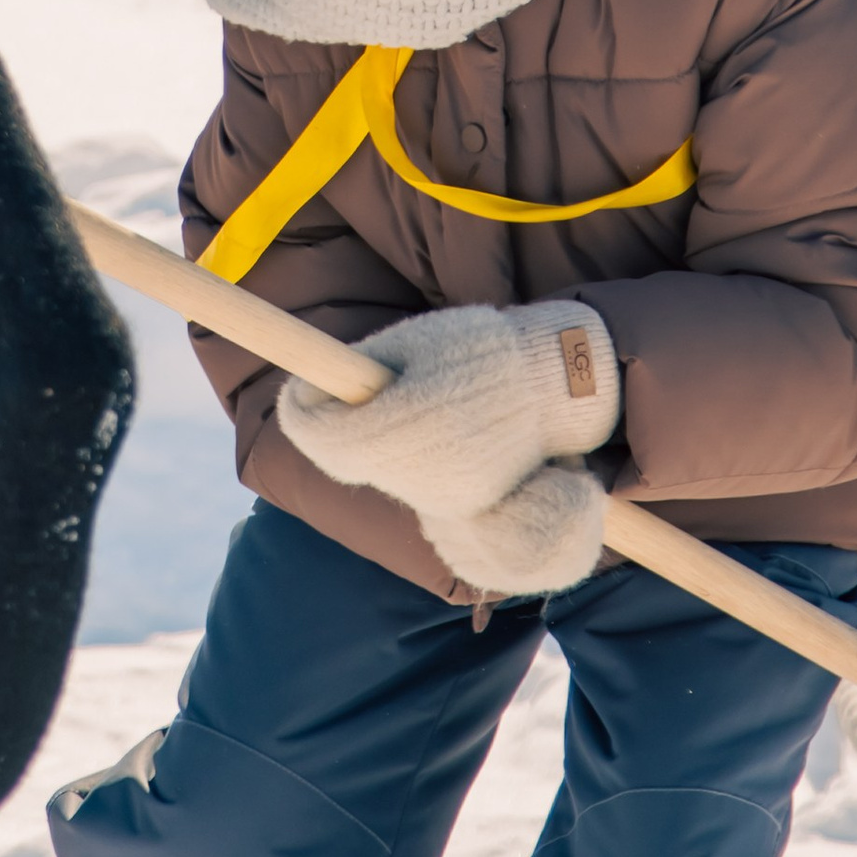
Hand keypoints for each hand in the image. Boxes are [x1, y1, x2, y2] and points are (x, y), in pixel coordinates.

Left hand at [273, 295, 618, 598]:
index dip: (303, 409)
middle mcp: (429, 474)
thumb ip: (362, 370)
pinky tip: (421, 437)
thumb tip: (313, 390)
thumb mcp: (416, 344)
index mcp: (413, 424)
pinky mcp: (464, 511)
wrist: (554, 386)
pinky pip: (405, 487)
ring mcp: (449, 501)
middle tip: (352, 388)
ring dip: (369, 442)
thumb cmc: (478, 351)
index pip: (325, 436)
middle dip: (337, 423)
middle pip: (343, 455)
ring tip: (404, 406)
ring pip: (373, 471)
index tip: (302, 388)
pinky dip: (397, 462)